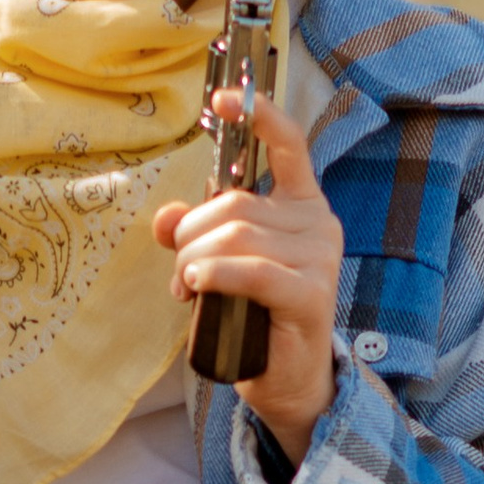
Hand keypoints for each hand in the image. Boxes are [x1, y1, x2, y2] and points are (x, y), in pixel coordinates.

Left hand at [154, 90, 342, 464]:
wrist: (288, 382)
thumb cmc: (256, 319)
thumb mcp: (220, 266)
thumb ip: (195, 235)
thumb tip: (164, 217)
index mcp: (302, 206)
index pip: (289, 145)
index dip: (259, 117)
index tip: (225, 101)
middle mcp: (318, 225)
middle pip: (234, 205)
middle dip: (192, 238)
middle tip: (181, 276)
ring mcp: (319, 258)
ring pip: (235, 236)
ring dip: (195, 263)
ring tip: (188, 291)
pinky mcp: (310, 294)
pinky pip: (252, 270)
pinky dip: (216, 276)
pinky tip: (198, 287)